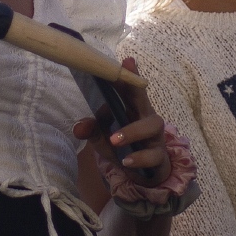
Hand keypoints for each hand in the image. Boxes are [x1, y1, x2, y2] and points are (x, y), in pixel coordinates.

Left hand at [73, 57, 196, 203]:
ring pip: (151, 126)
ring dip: (132, 132)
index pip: (131, 89)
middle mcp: (146, 118)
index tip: (127, 60)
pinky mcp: (159, 157)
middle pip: (145, 99)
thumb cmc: (125, 147)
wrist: (143, 174)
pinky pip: (152, 155)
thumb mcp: (104, 138)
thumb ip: (92, 130)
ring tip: (114, 140)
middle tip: (124, 82)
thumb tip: (77, 127)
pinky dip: (139, 157)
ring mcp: (155, 137)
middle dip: (137, 89)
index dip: (130, 75)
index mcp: (133, 109)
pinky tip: (126, 161)